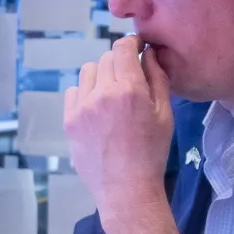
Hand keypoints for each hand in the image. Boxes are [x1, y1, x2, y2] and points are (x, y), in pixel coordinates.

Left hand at [64, 36, 179, 233]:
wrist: (126, 189)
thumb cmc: (152, 152)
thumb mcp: (164, 114)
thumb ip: (157, 78)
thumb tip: (148, 53)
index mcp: (129, 89)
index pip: (122, 47)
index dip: (131, 43)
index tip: (136, 49)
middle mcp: (102, 93)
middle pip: (106, 58)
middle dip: (119, 63)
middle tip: (128, 81)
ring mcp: (82, 107)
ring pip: (88, 72)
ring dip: (101, 77)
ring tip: (111, 97)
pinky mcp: (69, 120)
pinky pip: (73, 92)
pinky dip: (85, 94)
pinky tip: (97, 110)